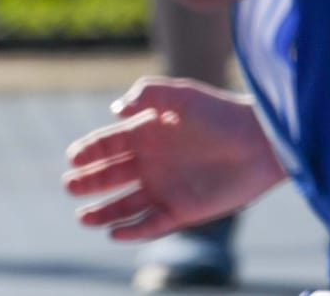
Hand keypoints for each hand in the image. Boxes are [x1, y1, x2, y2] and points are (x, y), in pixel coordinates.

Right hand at [63, 77, 285, 240]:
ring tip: (82, 217)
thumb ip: (146, 95)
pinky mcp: (183, 211)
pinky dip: (132, 231)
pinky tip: (114, 233)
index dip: (89, 151)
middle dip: (88, 181)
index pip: (108, 144)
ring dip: (103, 212)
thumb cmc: (220, 113)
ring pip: (125, 205)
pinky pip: (151, 224)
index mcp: (146, 133)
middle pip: (110, 176)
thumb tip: (115, 111)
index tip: (73, 157)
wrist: (260, 142)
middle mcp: (151, 162)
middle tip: (70, 184)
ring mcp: (165, 188)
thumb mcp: (181, 95)